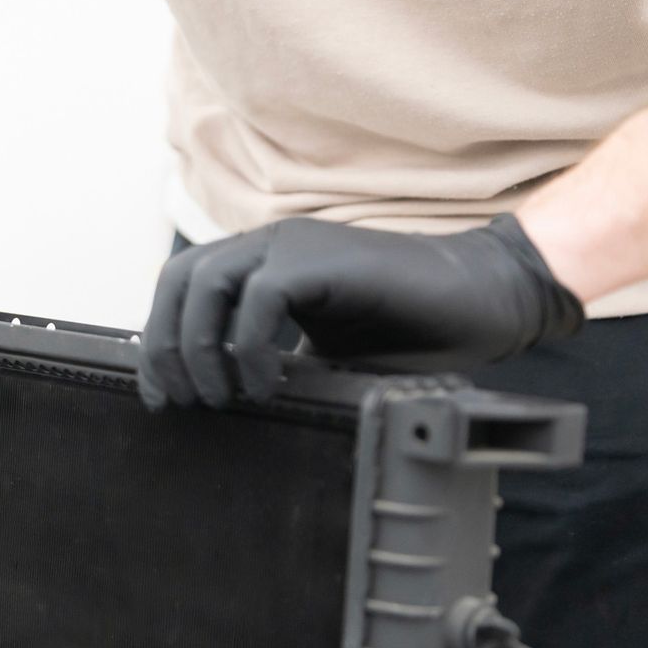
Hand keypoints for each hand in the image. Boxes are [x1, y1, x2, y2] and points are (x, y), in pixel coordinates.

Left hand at [138, 214, 584, 409]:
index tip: (160, 397)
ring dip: (200, 347)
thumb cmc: (412, 333)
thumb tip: (218, 403)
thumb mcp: (324, 356)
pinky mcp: (323, 258)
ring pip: (206, 282)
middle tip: (183, 402)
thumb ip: (271, 364)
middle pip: (180, 280)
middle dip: (167, 347)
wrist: (488, 301)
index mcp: (266, 263)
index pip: (182, 288)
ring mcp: (296, 245)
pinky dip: (249, 346)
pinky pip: (259, 296)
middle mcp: (273, 244)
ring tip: (224, 397)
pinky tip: (269, 383)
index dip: (159, 341)